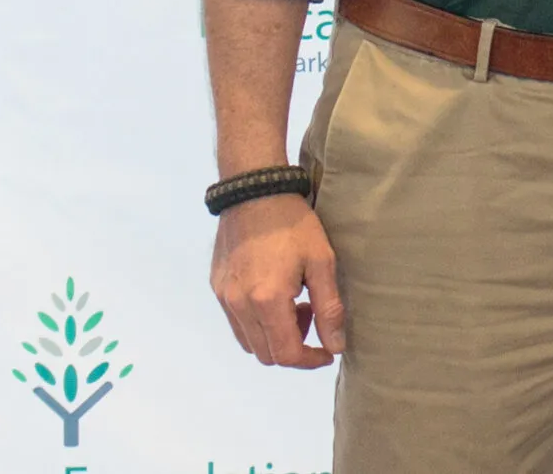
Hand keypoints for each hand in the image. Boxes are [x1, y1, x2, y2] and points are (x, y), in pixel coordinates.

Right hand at [210, 192, 345, 367]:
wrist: (255, 192)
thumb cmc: (294, 225)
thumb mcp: (322, 262)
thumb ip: (329, 308)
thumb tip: (335, 346)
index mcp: (267, 301)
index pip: (286, 354)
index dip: (309, 360)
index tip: (328, 351)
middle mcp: (239, 306)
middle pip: (265, 354)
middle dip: (294, 347)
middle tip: (313, 316)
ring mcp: (224, 298)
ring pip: (249, 341)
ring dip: (274, 336)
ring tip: (295, 303)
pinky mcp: (217, 288)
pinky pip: (237, 322)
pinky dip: (258, 322)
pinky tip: (274, 293)